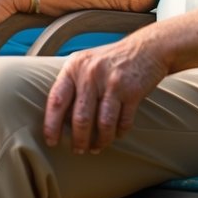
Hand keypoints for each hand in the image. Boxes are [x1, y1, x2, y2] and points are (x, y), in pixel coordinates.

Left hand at [43, 38, 166, 153]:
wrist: (146, 48)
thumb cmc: (111, 60)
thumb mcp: (85, 63)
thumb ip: (72, 84)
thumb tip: (58, 119)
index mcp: (74, 67)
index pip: (57, 100)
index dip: (51, 125)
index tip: (51, 141)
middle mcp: (91, 74)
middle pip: (80, 118)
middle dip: (78, 140)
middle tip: (78, 150)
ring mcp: (112, 82)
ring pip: (103, 124)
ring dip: (100, 141)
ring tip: (96, 147)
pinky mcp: (132, 91)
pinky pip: (123, 122)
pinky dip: (119, 133)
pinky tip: (116, 134)